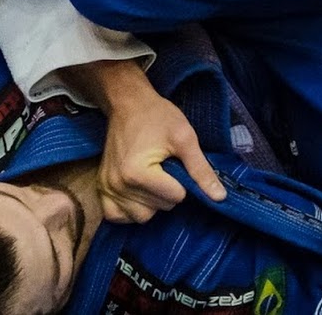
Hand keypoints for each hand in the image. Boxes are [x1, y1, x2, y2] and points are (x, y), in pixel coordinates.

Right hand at [97, 88, 226, 222]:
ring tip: (154, 179)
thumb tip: (220, 197)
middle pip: (157, 210)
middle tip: (166, 168)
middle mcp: (117, 185)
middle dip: (168, 192)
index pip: (175, 198)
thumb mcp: (184, 137)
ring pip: (140, 217)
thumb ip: (201, 169)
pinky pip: (116, 216)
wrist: (128, 103)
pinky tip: (138, 193)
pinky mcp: (101, 188)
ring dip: (152, 203)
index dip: (182, 181)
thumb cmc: (157, 116)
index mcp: (137, 173)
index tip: (176, 163)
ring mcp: (106, 188)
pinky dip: (129, 210)